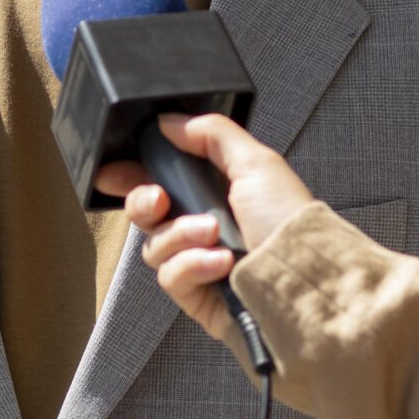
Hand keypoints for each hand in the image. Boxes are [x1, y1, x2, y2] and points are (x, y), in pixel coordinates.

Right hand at [98, 112, 314, 346]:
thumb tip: (169, 122)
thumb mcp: (256, 162)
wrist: (305, 283)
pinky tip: (220, 264)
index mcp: (218, 191)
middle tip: (159, 199)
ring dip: (180, 234)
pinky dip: (191, 265)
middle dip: (143, 201)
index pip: (162, 178)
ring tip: (213, 235)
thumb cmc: (289, 223)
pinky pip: (169, 276)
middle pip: (147, 211)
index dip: (132, 173)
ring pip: (154, 244)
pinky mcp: (197, 297)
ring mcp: (200, 263)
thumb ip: (211, 134)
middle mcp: (206, 226)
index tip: (112, 171)